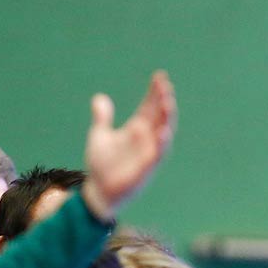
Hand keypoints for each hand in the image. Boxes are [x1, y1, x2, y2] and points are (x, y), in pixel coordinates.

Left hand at [81, 71, 176, 220]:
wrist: (98, 191)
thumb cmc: (102, 165)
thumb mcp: (99, 136)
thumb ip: (103, 118)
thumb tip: (101, 98)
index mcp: (137, 130)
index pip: (149, 107)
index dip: (155, 92)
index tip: (159, 76)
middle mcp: (146, 139)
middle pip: (159, 116)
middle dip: (163, 100)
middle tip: (164, 84)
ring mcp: (148, 153)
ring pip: (163, 132)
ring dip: (167, 118)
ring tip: (168, 101)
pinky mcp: (146, 168)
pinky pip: (157, 154)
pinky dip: (161, 143)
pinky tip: (163, 131)